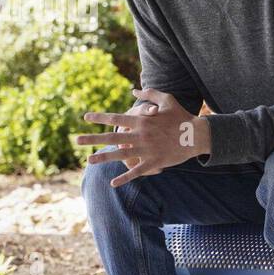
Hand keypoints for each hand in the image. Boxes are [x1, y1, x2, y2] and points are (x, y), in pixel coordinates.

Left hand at [78, 87, 202, 187]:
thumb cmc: (182, 116)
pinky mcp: (154, 162)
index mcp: (142, 120)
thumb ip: (150, 94)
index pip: (116, 118)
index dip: (100, 118)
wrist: (197, 135)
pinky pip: (136, 171)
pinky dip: (124, 178)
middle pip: (112, 137)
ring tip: (88, 160)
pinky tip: (113, 183)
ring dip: (103, 158)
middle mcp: (140, 135)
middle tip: (76, 140)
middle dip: (93, 138)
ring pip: (120, 155)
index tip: (86, 117)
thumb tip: (134, 91)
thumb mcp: (167, 100)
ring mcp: (146, 150)